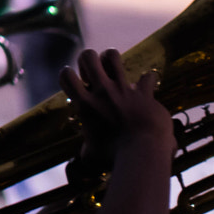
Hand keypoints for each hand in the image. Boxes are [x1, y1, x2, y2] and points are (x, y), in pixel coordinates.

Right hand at [60, 49, 171, 166]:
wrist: (142, 152)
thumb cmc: (113, 157)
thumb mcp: (91, 156)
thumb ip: (86, 150)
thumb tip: (84, 155)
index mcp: (85, 104)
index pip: (66, 75)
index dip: (67, 75)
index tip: (76, 84)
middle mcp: (102, 91)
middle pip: (88, 56)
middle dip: (88, 60)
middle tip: (94, 77)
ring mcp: (124, 89)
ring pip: (112, 56)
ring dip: (111, 61)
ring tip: (114, 73)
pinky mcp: (144, 93)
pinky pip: (148, 77)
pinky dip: (147, 81)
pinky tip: (146, 89)